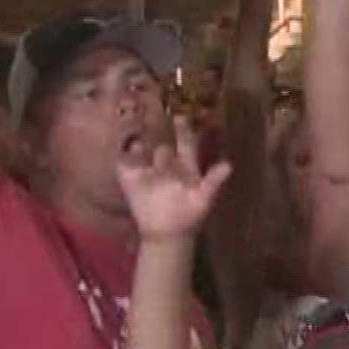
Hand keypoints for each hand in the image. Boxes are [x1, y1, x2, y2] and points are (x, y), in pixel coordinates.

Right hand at [117, 116, 233, 241]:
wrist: (168, 235)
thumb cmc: (189, 216)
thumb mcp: (204, 198)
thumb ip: (213, 181)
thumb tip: (229, 165)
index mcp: (186, 166)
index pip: (185, 143)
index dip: (184, 130)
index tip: (181, 116)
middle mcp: (166, 165)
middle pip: (162, 144)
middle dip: (158, 130)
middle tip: (153, 112)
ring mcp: (148, 171)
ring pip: (141, 150)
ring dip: (138, 141)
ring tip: (135, 126)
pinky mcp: (131, 180)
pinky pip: (124, 163)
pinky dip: (122, 156)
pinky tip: (119, 146)